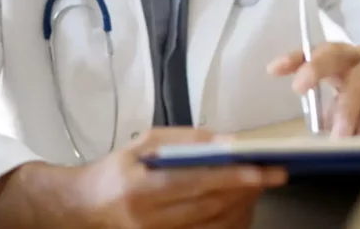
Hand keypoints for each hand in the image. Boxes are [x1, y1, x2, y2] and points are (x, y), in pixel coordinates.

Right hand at [73, 127, 284, 228]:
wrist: (88, 207)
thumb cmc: (118, 170)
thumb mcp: (145, 143)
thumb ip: (185, 139)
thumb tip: (224, 141)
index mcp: (140, 188)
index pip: (194, 183)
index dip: (231, 178)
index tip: (260, 171)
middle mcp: (150, 218)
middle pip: (209, 206)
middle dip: (245, 190)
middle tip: (272, 174)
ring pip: (213, 225)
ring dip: (242, 206)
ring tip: (260, 187)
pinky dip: (230, 222)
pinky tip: (242, 206)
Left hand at [267, 44, 359, 137]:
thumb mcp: (352, 119)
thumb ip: (333, 120)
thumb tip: (312, 138)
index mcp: (344, 65)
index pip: (316, 54)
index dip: (296, 58)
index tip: (274, 69)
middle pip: (335, 52)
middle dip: (315, 67)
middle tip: (301, 87)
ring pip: (359, 77)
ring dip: (347, 108)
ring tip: (341, 136)